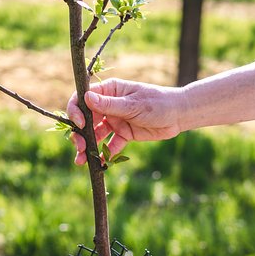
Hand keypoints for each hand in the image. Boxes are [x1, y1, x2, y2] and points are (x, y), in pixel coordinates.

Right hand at [66, 78, 185, 164]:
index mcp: (109, 91)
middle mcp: (109, 105)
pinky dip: (104, 154)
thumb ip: (110, 105)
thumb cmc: (157, 103)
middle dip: (80, 134)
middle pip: (86, 119)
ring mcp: (116, 120)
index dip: (76, 111)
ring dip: (88, 146)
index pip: (83, 98)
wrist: (178, 115)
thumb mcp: (133, 105)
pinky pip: (111, 145)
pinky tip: (98, 164)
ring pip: (96, 134)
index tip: (79, 124)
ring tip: (81, 160)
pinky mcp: (124, 134)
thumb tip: (86, 98)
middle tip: (79, 147)